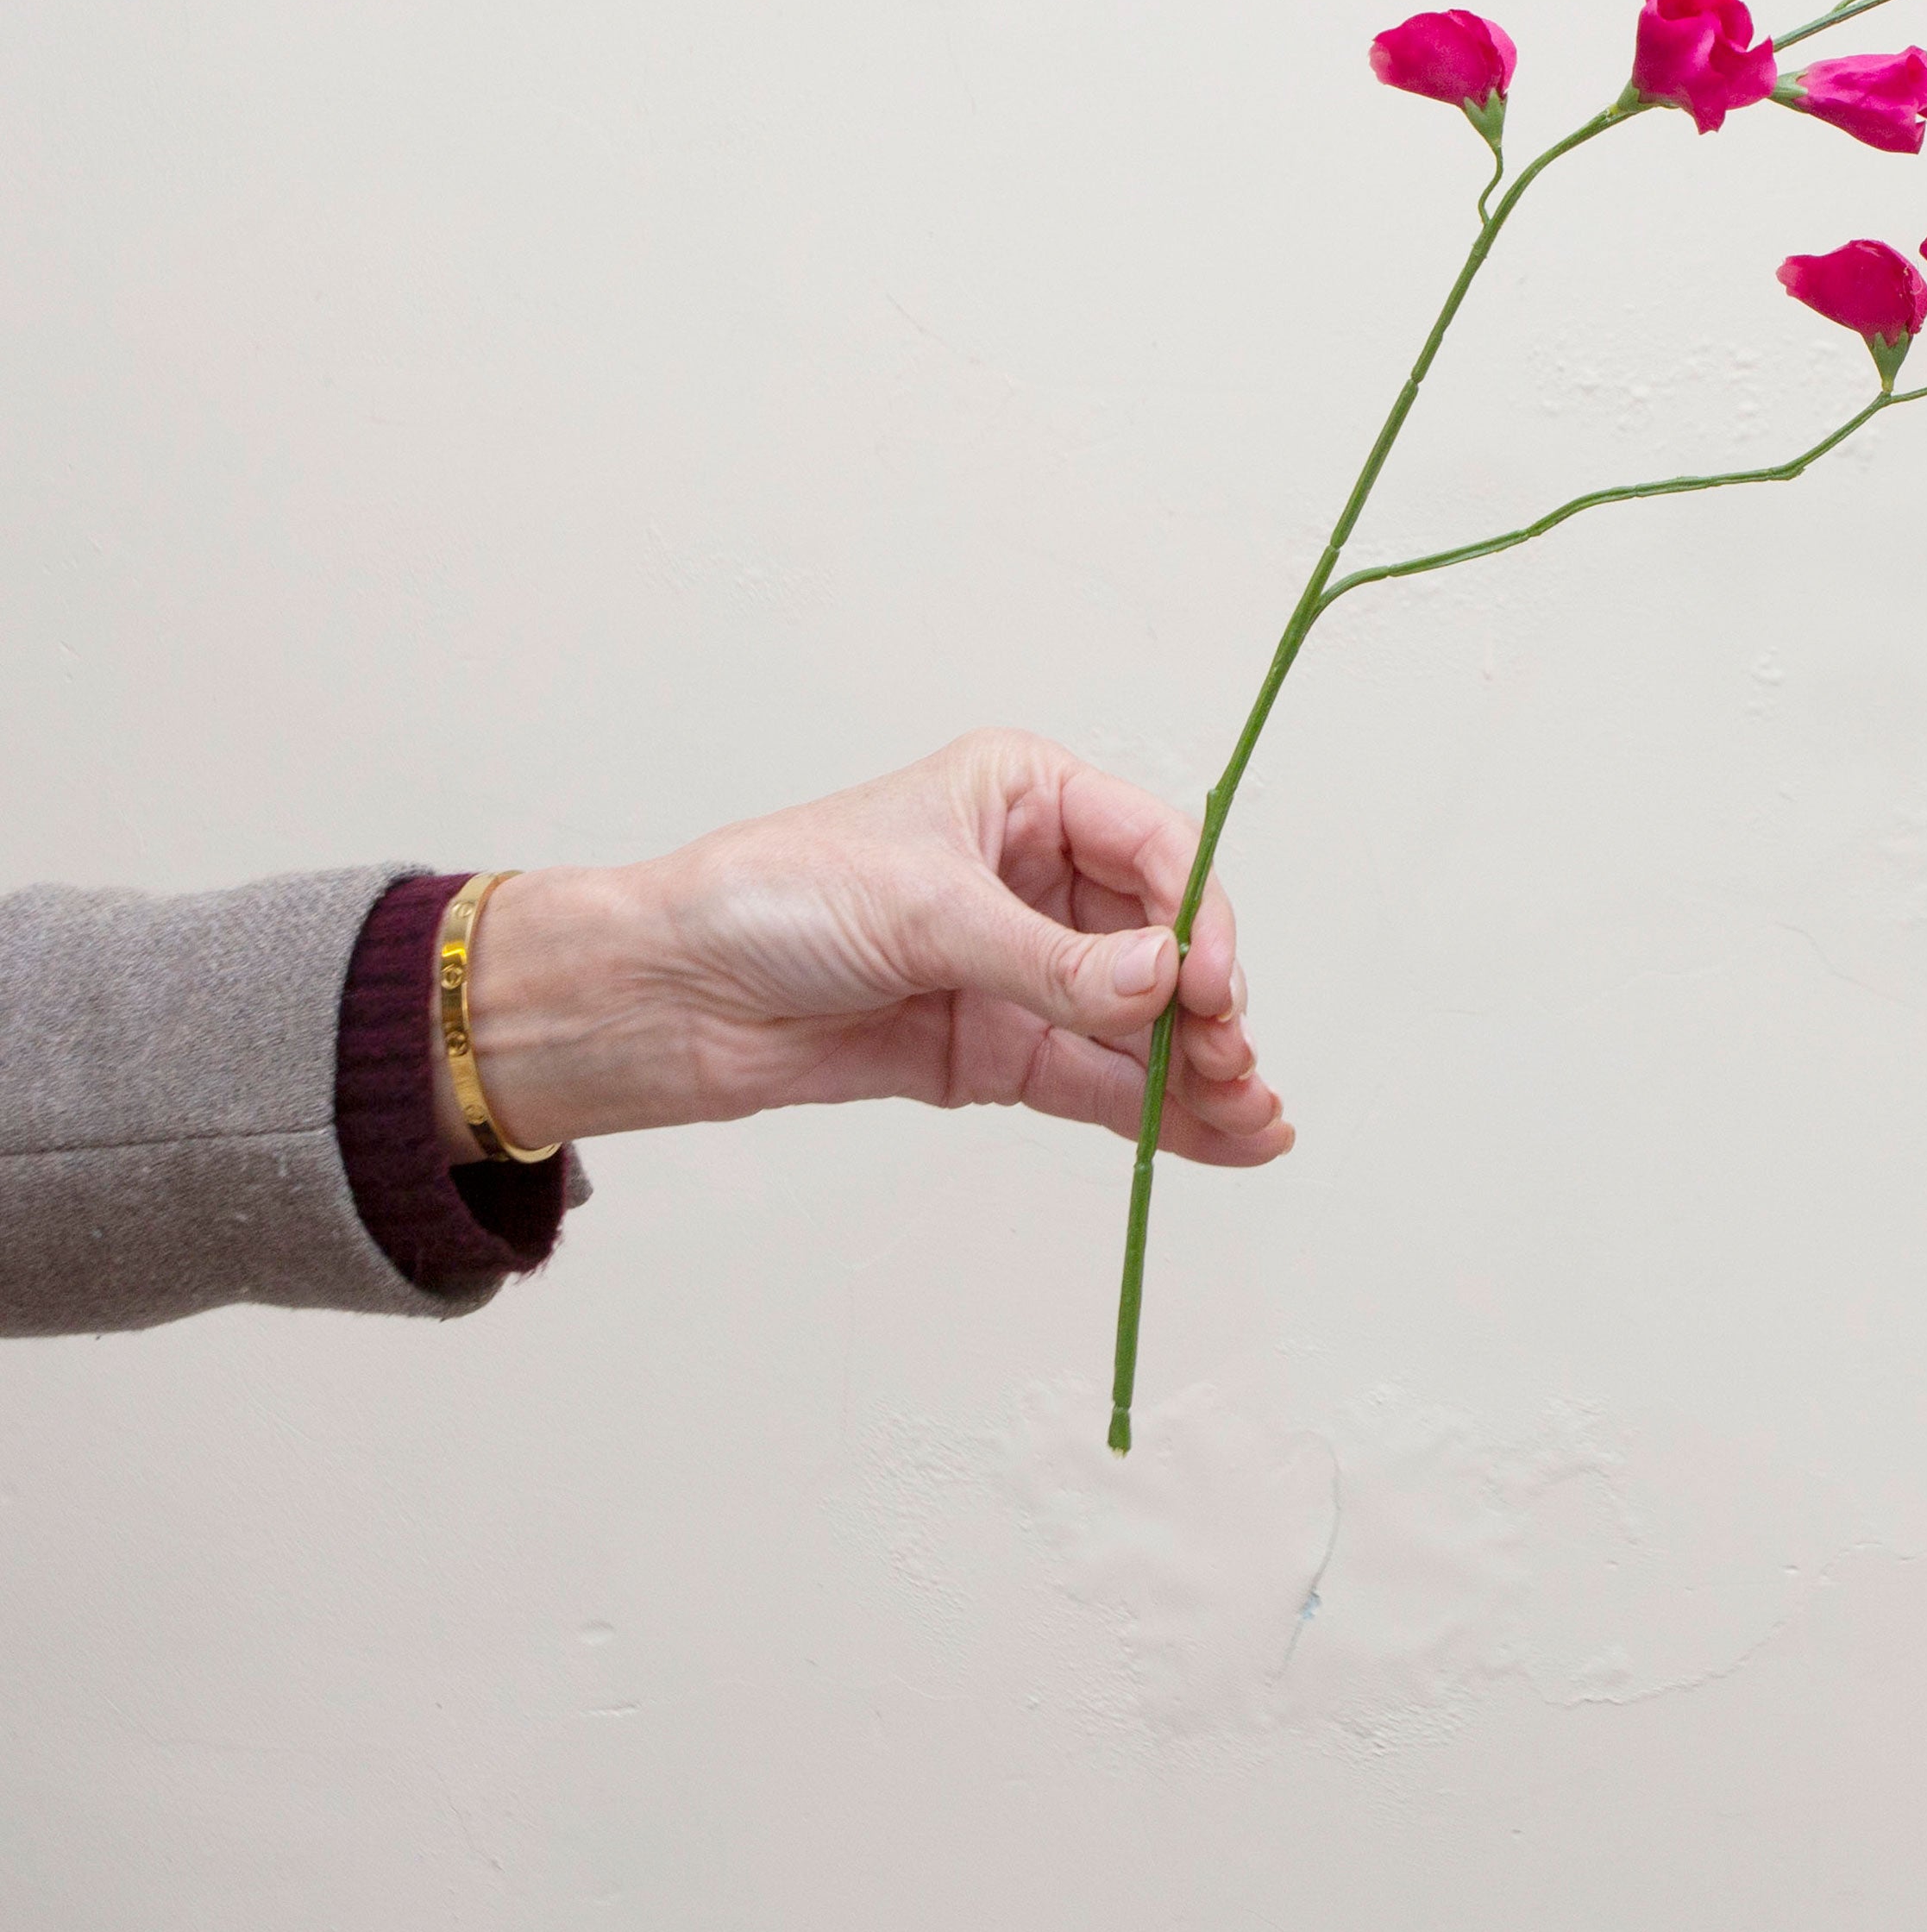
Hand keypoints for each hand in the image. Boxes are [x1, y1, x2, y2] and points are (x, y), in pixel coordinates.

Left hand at [439, 731, 1291, 1169]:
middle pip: (1160, 943)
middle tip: (1234, 1063)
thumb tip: (1163, 987)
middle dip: (1207, 1007)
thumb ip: (1052, 961)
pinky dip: (1156, 1111)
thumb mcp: (925, 910)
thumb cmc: (772, 899)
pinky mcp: (997, 1050)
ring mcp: (1022, 969)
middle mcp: (1038, 878)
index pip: (1153, 848)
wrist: (668, 995)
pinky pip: (1096, 1080)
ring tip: (1254, 1118)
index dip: (1195, 916)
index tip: (1208, 984)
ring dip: (1198, 1071)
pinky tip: (1225, 1135)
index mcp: (1026, 796)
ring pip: (1138, 1024)